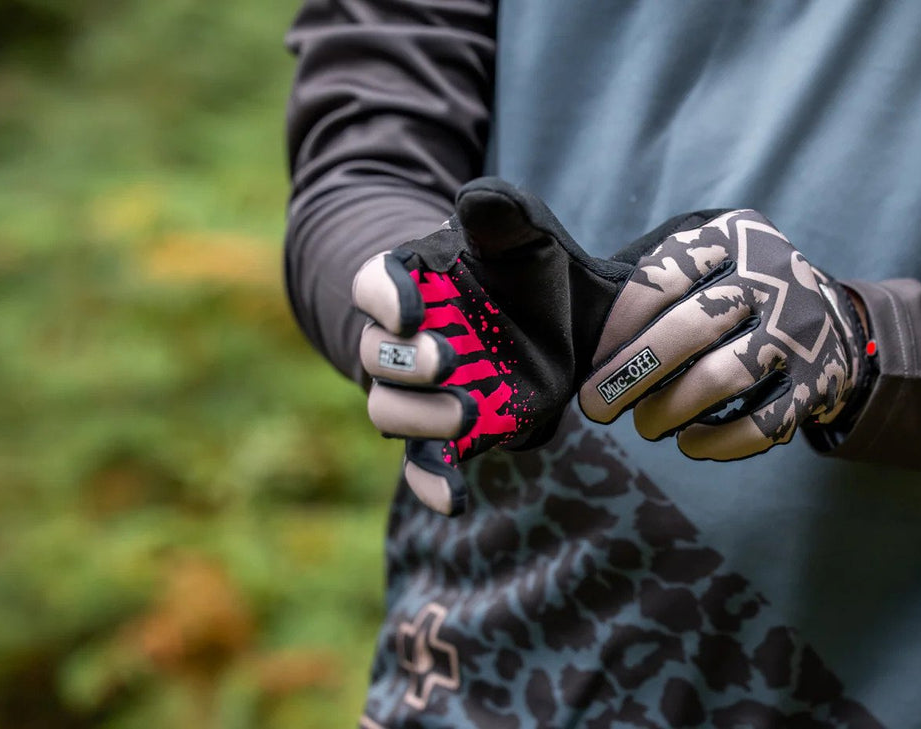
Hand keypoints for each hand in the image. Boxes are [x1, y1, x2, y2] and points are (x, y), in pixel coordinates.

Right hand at [351, 178, 632, 514]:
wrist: (547, 320)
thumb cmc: (520, 269)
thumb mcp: (521, 232)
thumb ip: (500, 213)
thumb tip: (477, 195)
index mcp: (406, 283)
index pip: (372, 286)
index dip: (384, 298)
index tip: (410, 309)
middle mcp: (400, 342)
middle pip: (376, 356)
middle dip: (406, 361)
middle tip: (446, 361)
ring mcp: (419, 393)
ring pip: (391, 412)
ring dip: (422, 417)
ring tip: (468, 415)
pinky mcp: (448, 433)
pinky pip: (424, 464)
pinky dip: (433, 483)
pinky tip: (452, 500)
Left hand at [578, 210, 870, 459]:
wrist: (831, 321)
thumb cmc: (735, 294)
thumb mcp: (708, 260)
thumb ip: (657, 280)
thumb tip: (587, 336)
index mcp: (736, 235)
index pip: (664, 277)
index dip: (619, 325)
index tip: (591, 360)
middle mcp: (773, 276)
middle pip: (691, 327)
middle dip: (633, 373)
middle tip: (596, 406)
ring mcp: (799, 331)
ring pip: (724, 377)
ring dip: (671, 409)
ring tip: (645, 426)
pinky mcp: (815, 383)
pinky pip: (762, 423)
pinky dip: (718, 442)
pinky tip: (690, 443)